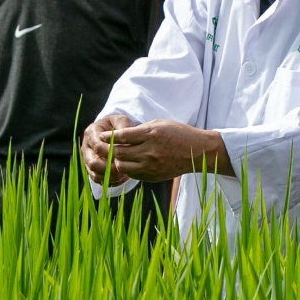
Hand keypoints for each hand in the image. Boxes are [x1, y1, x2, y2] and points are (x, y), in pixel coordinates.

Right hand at [81, 113, 137, 185]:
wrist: (116, 132)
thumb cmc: (119, 126)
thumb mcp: (121, 121)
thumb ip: (123, 128)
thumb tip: (123, 138)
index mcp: (91, 133)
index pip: (97, 146)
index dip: (110, 153)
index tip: (123, 156)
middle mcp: (86, 147)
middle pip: (92, 162)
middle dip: (108, 167)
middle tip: (122, 168)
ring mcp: (87, 159)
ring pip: (94, 173)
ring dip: (109, 176)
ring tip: (124, 174)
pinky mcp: (92, 169)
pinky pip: (98, 179)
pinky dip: (109, 181)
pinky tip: (122, 179)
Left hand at [85, 117, 227, 183]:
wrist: (196, 152)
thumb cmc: (178, 134)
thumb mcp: (159, 123)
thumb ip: (139, 129)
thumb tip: (119, 135)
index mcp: (151, 134)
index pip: (122, 137)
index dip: (108, 136)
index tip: (102, 135)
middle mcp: (149, 151)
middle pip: (119, 153)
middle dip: (110, 149)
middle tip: (107, 146)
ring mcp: (151, 166)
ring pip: (122, 166)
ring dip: (117, 160)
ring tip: (118, 155)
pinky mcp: (152, 176)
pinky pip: (132, 174)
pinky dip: (127, 168)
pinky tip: (130, 162)